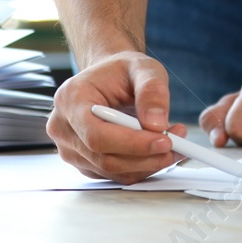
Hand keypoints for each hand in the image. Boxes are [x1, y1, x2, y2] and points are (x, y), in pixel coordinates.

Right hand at [47, 50, 188, 183]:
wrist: (110, 78)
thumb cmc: (122, 71)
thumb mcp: (143, 67)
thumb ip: (152, 91)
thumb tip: (156, 124)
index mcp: (70, 99)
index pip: (97, 135)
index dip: (132, 144)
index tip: (165, 141)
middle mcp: (63, 127)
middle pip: (104, 158)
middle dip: (146, 157)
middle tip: (179, 146)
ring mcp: (70, 149)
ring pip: (112, 170)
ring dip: (148, 164)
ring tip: (175, 144)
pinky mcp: (84, 162)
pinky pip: (114, 175)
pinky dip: (141, 168)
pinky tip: (158, 152)